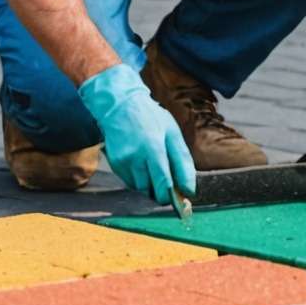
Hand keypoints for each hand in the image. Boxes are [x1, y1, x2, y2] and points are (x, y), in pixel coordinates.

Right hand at [78, 64, 195, 205]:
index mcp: (154, 147)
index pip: (163, 184)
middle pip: (151, 191)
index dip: (172, 196)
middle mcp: (136, 157)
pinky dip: (139, 178)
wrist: (120, 106)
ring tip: (152, 164)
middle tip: (168, 180)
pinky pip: (130, 182)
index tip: (179, 198)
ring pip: (141, 189)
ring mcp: (123, 161)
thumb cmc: (151, 118)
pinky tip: (140, 161)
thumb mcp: (173, 133)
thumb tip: (189, 190)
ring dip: (150, 184)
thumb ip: (183, 162)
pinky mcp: (115, 164)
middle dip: (162, 191)